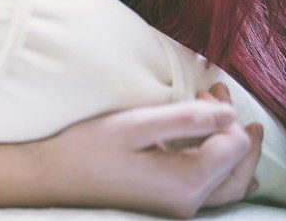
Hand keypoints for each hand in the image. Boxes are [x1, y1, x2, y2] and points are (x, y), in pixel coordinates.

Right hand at [38, 88, 256, 218]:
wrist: (53, 177)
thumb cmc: (87, 148)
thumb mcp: (135, 124)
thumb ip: (185, 119)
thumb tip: (229, 115)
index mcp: (185, 181)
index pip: (231, 143)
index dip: (222, 113)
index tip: (201, 92)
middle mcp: (188, 201)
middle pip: (238, 168)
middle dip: (238, 132)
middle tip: (226, 100)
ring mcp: (179, 207)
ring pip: (231, 185)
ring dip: (239, 155)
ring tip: (245, 132)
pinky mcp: (168, 205)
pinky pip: (214, 194)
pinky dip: (228, 176)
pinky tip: (235, 170)